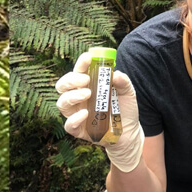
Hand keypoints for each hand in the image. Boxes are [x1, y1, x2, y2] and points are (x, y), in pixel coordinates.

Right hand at [55, 52, 143, 171]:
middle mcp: (79, 98)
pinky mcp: (79, 130)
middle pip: (63, 86)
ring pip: (62, 103)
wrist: (129, 133)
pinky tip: (85, 114)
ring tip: (87, 94)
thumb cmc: (125, 109)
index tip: (88, 58)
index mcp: (88, 85)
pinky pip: (69, 125)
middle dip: (71, 79)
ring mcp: (77, 114)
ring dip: (72, 96)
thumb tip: (116, 74)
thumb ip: (124, 82)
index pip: (79, 71)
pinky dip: (74, 119)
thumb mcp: (128, 93)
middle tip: (86, 80)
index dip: (81, 63)